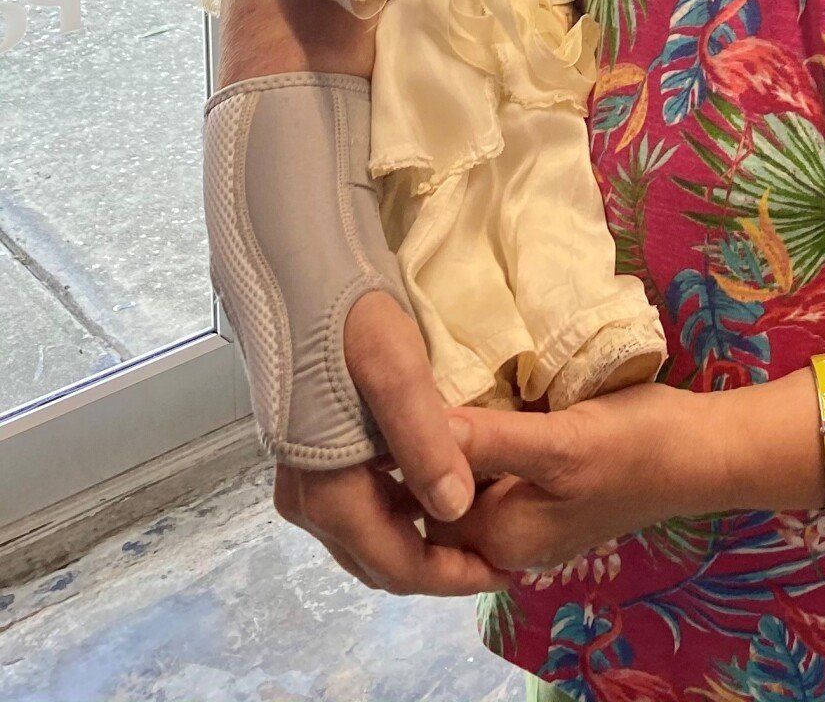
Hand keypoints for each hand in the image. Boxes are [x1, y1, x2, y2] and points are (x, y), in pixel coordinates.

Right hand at [273, 291, 502, 596]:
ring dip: (418, 542)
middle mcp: (306, 499)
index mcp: (327, 491)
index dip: (451, 577)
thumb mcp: (396, 368)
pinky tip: (436, 488)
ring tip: (477, 526)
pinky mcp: (307, 454)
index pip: (395, 564)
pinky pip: (357, 506)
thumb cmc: (347, 315)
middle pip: (378, 560)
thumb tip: (456, 511)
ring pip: (366, 537)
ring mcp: (302, 479)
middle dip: (438, 567)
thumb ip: (425, 441)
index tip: (504, 573)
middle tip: (497, 557)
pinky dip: (398, 513)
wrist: (293, 273)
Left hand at [435, 385, 717, 573]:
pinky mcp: (549, 499)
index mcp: (501, 538)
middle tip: (428, 383)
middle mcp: (507, 542)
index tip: (406, 396)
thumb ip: (492, 440)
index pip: (423, 500)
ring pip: (471, 483)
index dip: (411, 451)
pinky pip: (498, 476)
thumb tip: (419, 428)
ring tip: (457, 386)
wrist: (703, 451)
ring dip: (463, 443)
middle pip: (442, 496)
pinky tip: (494, 404)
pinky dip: (489, 446)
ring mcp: (530, 523)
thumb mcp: (562, 439)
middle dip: (433, 448)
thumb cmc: (636, 445)